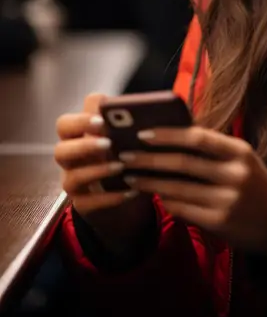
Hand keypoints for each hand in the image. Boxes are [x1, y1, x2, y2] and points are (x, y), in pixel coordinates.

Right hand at [55, 93, 154, 256]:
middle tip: (108, 143)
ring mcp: (74, 182)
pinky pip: (88, 203)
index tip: (102, 119)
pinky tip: (130, 191)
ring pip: (71, 178)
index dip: (81, 120)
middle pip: (60, 150)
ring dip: (96, 171)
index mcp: (79, 135)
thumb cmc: (129, 152)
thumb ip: (132, 124)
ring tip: (121, 167)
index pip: (66, 124)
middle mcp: (71, 158)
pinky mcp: (83, 204)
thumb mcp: (130, 136)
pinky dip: (109, 197)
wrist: (128, 189)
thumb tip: (155, 111)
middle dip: (83, 145)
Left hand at [118, 126, 266, 255]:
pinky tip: (153, 196)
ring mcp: (227, 200)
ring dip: (150, 182)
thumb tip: (170, 138)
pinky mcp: (218, 222)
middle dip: (149, 159)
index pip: (198, 137)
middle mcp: (235, 174)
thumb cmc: (253, 187)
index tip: (143, 133)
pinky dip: (165, 201)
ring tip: (131, 177)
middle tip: (125, 156)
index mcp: (240, 151)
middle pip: (183, 162)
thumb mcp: (242, 161)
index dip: (168, 134)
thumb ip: (213, 150)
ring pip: (177, 188)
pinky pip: (182, 209)